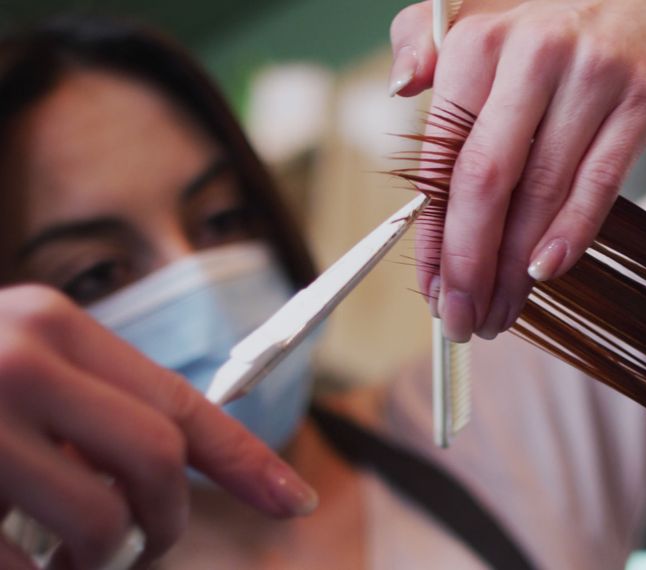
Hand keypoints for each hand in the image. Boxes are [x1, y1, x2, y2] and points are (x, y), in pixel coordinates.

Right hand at [0, 285, 316, 569]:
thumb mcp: (11, 365)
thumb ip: (85, 400)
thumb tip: (168, 465)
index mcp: (51, 326)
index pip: (178, 400)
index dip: (246, 458)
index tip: (297, 501)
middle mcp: (22, 364)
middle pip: (159, 458)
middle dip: (166, 521)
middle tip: (143, 550)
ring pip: (102, 520)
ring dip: (95, 560)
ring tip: (57, 561)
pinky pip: (25, 567)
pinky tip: (10, 563)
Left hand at [390, 0, 645, 340]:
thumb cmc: (551, 34)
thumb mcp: (483, 24)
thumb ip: (427, 48)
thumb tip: (401, 89)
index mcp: (479, 43)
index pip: (444, 157)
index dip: (434, 234)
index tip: (431, 288)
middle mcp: (533, 54)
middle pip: (488, 180)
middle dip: (470, 263)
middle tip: (462, 318)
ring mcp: (593, 78)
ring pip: (543, 191)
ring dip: (517, 267)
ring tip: (501, 311)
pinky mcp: (642, 101)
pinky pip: (601, 183)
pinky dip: (572, 233)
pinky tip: (546, 271)